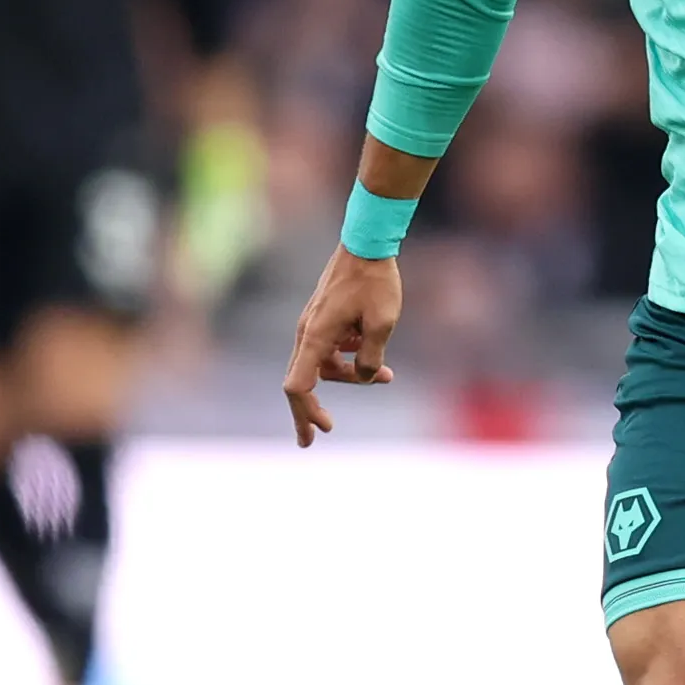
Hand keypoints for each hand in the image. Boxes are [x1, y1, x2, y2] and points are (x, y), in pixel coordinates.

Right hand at [282, 247, 403, 446]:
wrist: (366, 243)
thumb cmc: (375, 282)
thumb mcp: (382, 324)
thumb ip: (370, 358)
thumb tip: (366, 376)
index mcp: (316, 337)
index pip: (298, 384)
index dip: (305, 411)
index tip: (320, 431)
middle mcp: (308, 333)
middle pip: (302, 382)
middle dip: (309, 412)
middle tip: (313, 440)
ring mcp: (314, 325)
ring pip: (324, 365)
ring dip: (351, 377)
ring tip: (386, 377)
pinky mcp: (324, 319)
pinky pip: (330, 349)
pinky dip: (349, 358)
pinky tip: (374, 354)